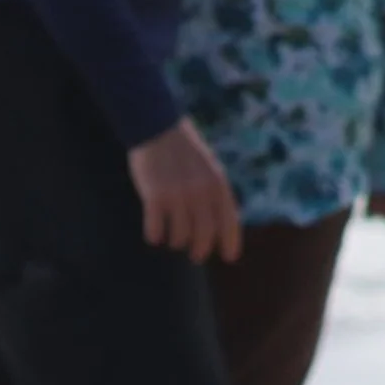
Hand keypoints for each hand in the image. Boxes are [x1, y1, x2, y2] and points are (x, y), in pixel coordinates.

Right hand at [126, 118, 240, 263]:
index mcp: (217, 184)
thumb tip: (218, 227)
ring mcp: (178, 196)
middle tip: (195, 255)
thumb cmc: (182, 150)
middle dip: (199, 250)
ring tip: (171, 238)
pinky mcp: (155, 197)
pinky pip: (156, 230)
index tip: (229, 257)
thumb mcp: (209, 167)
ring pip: (180, 237)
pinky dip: (155, 236)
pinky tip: (154, 234)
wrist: (156, 126)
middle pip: (204, 236)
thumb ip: (214, 193)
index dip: (230, 242)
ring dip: (175, 242)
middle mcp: (201, 192)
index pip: (229, 221)